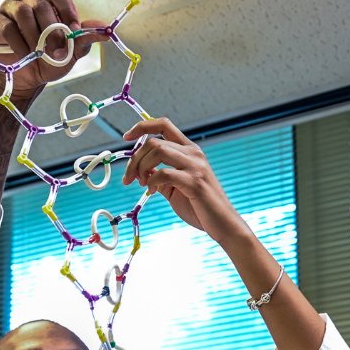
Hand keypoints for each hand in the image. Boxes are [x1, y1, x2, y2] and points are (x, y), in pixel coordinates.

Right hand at [0, 0, 105, 104]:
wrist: (28, 79)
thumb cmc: (48, 60)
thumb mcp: (70, 52)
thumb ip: (84, 39)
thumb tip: (105, 31)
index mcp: (49, 0)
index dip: (67, 9)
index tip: (73, 32)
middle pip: (41, 3)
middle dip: (52, 30)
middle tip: (56, 51)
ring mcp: (10, 7)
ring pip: (22, 11)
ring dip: (34, 36)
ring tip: (38, 54)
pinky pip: (6, 25)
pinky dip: (17, 42)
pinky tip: (24, 55)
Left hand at [122, 118, 251, 246]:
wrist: (222, 224)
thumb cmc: (200, 207)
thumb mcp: (175, 188)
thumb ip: (160, 176)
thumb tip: (141, 168)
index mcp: (190, 150)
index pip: (164, 125)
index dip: (142, 127)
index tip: (126, 138)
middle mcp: (193, 153)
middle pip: (154, 141)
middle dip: (135, 159)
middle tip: (129, 178)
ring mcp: (195, 166)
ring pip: (158, 151)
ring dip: (141, 167)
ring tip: (141, 184)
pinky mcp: (195, 182)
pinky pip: (164, 173)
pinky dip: (152, 182)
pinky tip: (151, 192)